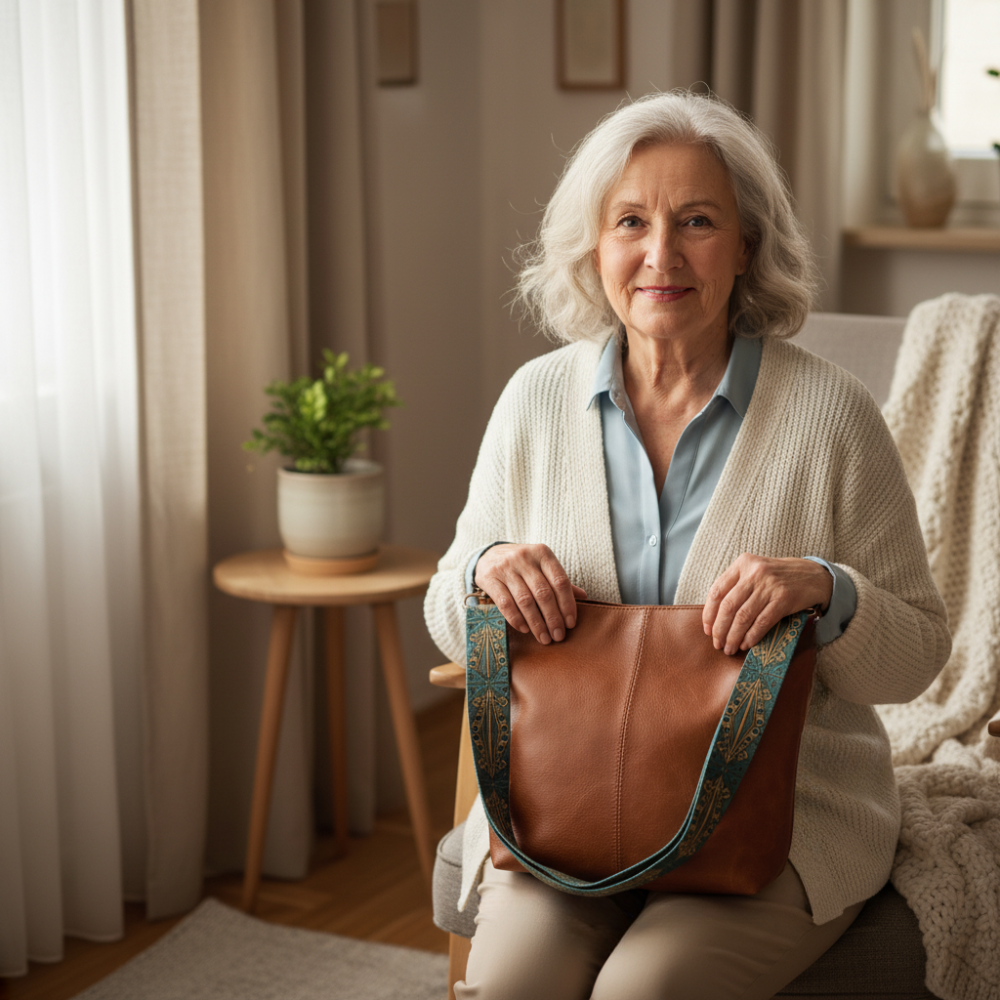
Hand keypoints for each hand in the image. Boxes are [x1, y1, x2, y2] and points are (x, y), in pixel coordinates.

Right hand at [474, 543, 586, 644]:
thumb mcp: (542, 566)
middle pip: (543, 593)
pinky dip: (516, 619)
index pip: (560, 581)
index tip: (570, 623)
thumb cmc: (522, 565)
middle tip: (558, 636)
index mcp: (542, 553)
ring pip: (525, 601)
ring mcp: (506, 568)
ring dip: (536, 623)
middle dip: (553, 618)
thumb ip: (559, 581)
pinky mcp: (490, 579)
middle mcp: (524, 558)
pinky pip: (505, 604)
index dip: (567, 605)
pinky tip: (525, 629)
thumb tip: (584, 597)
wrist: (489, 555)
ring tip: (544, 637)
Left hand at [702, 554, 831, 655]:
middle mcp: (755, 572)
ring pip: (743, 616)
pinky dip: (752, 636)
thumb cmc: (778, 577)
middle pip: (728, 606)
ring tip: (730, 648)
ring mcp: (770, 585)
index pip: (717, 591)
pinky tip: (746, 644)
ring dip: (734, 636)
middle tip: (718, 644)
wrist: (814, 575)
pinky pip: (762, 622)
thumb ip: (736, 586)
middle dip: (720, 629)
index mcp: (743, 563)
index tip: (708, 630)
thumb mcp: (755, 572)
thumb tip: (715, 617)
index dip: (709, 613)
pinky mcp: (784, 599)